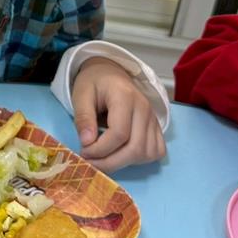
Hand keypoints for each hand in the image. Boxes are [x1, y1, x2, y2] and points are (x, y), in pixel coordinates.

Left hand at [71, 57, 165, 171]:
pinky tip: (121, 154)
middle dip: (110, 162)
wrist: (110, 74)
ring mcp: (153, 119)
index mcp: (125, 96)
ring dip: (123, 163)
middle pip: (135, 148)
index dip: (100, 149)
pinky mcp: (157, 127)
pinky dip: (140, 160)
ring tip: (103, 158)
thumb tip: (87, 143)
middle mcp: (144, 108)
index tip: (83, 151)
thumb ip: (83, 118)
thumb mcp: (81, 95)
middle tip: (90, 161)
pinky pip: (156, 151)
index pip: (119, 133)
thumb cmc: (94, 84)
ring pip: (146, 154)